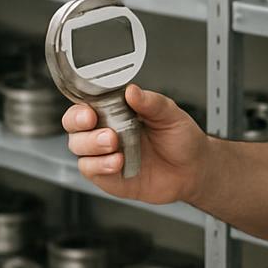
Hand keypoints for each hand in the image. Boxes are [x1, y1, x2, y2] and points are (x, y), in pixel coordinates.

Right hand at [62, 84, 210, 207]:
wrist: (194, 169)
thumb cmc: (181, 139)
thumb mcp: (171, 115)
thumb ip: (151, 102)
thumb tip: (132, 91)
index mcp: (116, 112)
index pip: (85, 105)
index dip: (80, 108)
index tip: (89, 112)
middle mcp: (106, 132)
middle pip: (74, 127)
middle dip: (80, 127)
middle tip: (105, 130)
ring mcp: (105, 155)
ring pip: (78, 149)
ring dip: (92, 146)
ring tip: (114, 145)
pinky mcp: (109, 177)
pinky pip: (91, 171)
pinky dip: (100, 166)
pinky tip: (117, 162)